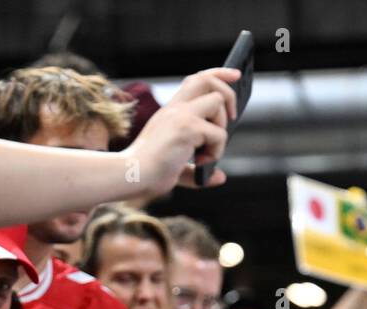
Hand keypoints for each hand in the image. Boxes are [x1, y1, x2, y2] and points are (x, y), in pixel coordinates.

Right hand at [127, 67, 238, 192]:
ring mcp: (180, 115)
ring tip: (208, 152)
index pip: (196, 80)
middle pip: (207, 79)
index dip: (218, 74)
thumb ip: (196, 171)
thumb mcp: (175, 169)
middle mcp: (175, 108)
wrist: (130, 175)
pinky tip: (202, 163)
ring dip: (222, 128)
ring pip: (218, 102)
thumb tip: (220, 177)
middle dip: (228, 93)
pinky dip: (216, 151)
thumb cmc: (146, 174)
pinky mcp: (186, 128)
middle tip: (233, 117)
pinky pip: (218, 134)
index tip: (236, 74)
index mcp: (171, 111)